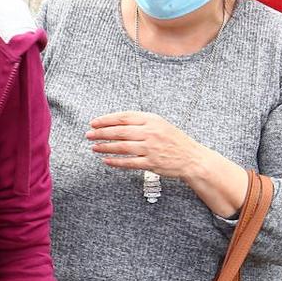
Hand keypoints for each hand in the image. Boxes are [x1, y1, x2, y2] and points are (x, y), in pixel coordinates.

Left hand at [86, 111, 204, 178]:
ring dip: (105, 147)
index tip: (94, 122)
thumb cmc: (175, 141)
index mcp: (152, 120)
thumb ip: (141, 121)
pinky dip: (116, 162)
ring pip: (122, 147)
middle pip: (120, 131)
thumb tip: (116, 121)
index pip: (124, 117)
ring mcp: (151, 148)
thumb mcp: (160, 124)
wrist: (192, 158)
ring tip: (94, 147)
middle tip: (89, 135)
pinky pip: (129, 163)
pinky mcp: (151, 163)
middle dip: (101, 133)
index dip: (106, 120)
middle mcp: (151, 133)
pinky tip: (106, 161)